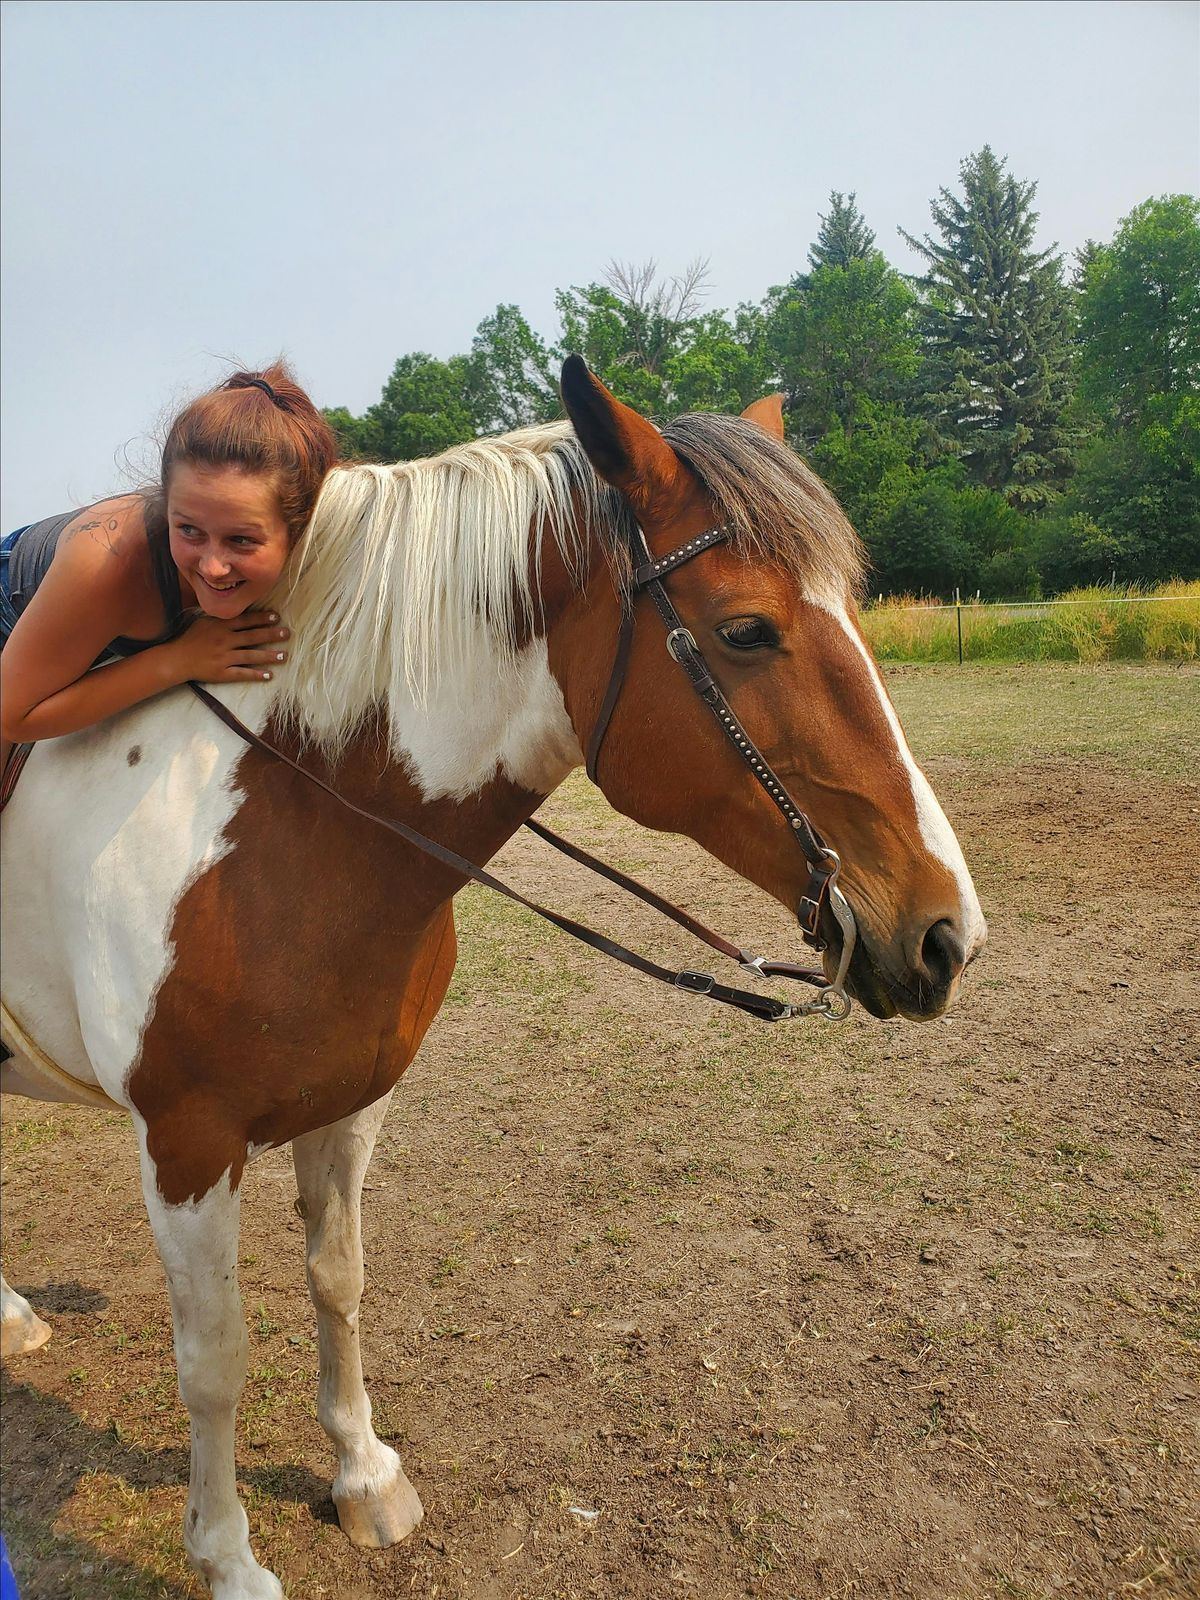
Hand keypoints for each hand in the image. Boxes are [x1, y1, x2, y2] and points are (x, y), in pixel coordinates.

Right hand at [164, 611, 289, 685]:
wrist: (176, 659)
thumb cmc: (190, 638)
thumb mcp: (204, 621)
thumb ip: (222, 617)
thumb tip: (239, 609)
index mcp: (220, 626)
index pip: (245, 620)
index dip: (262, 618)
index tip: (277, 617)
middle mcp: (224, 640)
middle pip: (252, 637)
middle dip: (271, 635)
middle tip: (287, 634)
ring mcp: (223, 657)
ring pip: (250, 656)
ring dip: (269, 656)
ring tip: (284, 655)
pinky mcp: (222, 673)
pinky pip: (242, 674)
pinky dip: (256, 675)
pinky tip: (269, 675)